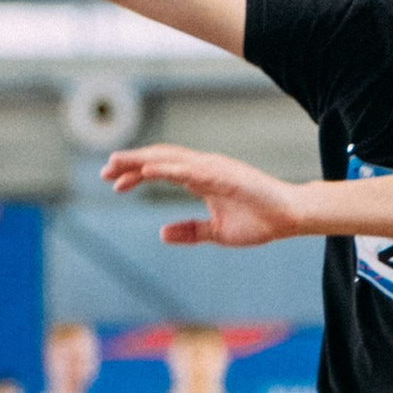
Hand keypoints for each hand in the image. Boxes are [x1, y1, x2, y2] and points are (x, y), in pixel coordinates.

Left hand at [101, 144, 301, 250]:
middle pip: (159, 158)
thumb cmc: (258, 221)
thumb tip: (162, 233)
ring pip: (169, 159)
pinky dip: (166, 168)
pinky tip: (146, 170)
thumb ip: (190, 231)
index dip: (136, 174)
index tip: (114, 184)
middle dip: (130, 162)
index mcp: (200, 178)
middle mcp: (203, 168)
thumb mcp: (216, 232)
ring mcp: (213, 168)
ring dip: (141, 161)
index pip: (161, 170)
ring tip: (116, 164)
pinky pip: (188, 170)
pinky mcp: (222, 175)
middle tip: (103, 170)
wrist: (288, 218)